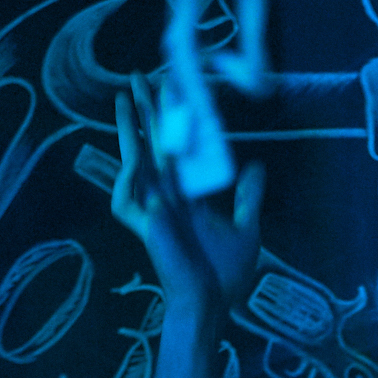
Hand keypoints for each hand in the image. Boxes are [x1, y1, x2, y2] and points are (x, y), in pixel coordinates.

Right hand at [113, 75, 263, 315]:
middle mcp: (168, 197)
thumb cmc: (227, 273)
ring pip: (135, 160)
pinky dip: (125, 182)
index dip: (176, 121)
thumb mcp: (247, 228)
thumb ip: (248, 197)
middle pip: (154, 144)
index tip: (174, 91)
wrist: (213, 300)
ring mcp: (153, 210)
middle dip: (146, 111)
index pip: (180, 148)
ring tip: (122, 96)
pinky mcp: (145, 227)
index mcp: (190, 195)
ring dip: (128, 129)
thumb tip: (256, 165)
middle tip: (137, 77)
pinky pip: (125, 200)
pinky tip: (133, 161)